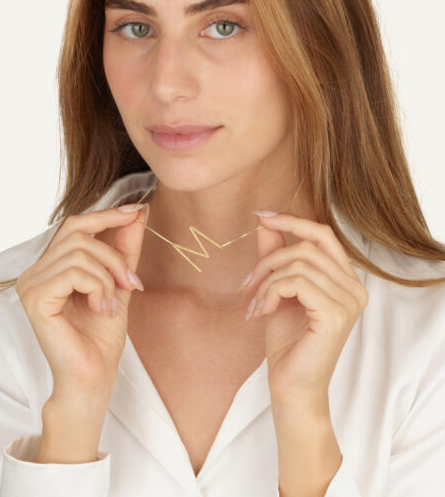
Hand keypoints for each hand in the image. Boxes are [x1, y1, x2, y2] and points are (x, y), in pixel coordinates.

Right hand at [15, 203, 149, 405]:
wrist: (94, 374)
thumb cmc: (102, 334)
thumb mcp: (119, 283)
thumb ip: (124, 249)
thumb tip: (138, 213)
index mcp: (51, 266)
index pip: (75, 225)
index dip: (107, 214)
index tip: (137, 210)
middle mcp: (34, 271)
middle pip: (79, 234)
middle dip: (114, 255)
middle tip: (131, 282)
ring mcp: (30, 284)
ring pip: (80, 253)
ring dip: (108, 277)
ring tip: (112, 303)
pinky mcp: (35, 298)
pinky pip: (75, 272)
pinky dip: (97, 287)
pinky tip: (100, 308)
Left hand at [241, 212, 368, 408]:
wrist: (292, 386)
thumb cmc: (287, 342)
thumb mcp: (277, 291)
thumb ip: (276, 256)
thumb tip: (265, 223)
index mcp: (344, 279)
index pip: (323, 234)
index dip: (292, 221)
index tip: (261, 216)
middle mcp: (354, 287)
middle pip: (307, 246)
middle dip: (269, 259)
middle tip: (248, 283)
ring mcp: (349, 301)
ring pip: (298, 263)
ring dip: (266, 280)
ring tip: (254, 303)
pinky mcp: (336, 314)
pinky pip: (296, 282)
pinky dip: (271, 292)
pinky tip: (261, 311)